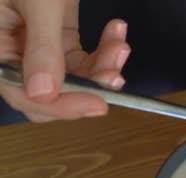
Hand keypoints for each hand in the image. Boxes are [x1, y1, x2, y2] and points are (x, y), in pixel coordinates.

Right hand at [0, 0, 129, 121]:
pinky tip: (116, 32)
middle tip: (117, 74)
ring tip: (121, 45)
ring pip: (71, 78)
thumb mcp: (37, 1)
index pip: (23, 94)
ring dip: (103, 67)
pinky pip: (80, 58)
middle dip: (88, 87)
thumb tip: (44, 92)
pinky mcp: (53, 35)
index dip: (62, 105)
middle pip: (49, 94)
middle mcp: (8, 52)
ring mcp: (32, 45)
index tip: (99, 104)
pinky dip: (102, 50)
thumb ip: (41, 45)